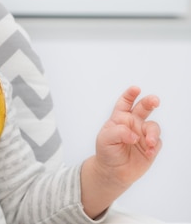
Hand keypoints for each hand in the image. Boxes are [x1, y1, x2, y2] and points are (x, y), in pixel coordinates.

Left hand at [81, 86, 161, 217]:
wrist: (113, 171)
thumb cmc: (106, 151)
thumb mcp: (105, 139)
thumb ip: (118, 133)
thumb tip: (134, 135)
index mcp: (120, 118)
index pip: (125, 103)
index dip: (130, 95)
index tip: (135, 89)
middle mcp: (133, 123)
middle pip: (144, 108)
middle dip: (150, 102)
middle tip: (155, 101)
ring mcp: (143, 134)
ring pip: (153, 126)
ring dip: (152, 133)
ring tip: (148, 142)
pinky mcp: (151, 147)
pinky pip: (157, 142)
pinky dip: (154, 146)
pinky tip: (148, 151)